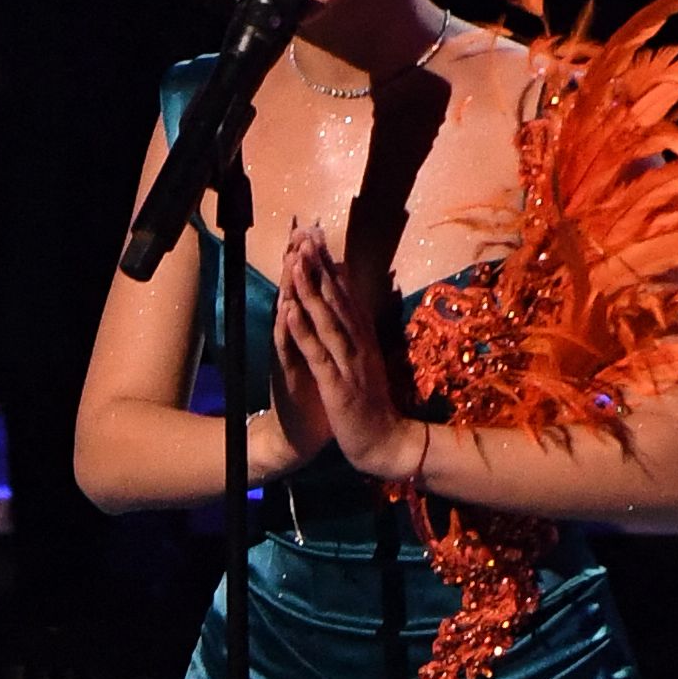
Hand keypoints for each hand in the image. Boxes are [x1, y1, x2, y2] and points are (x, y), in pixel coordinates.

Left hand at [278, 229, 424, 481]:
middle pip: (338, 299)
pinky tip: (290, 311)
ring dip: (311, 290)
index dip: (332, 265)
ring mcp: (349, 363)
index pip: (347, 294)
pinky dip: (303, 331)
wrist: (387, 444)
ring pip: (327, 320)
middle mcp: (359, 344)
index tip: (318, 237)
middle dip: (321, 266)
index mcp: (364, 338)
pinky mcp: (338, 384)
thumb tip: (355, 303)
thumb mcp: (368, 361)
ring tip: (296, 261)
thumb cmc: (374, 403)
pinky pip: (318, 354)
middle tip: (307, 234)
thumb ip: (361, 332)